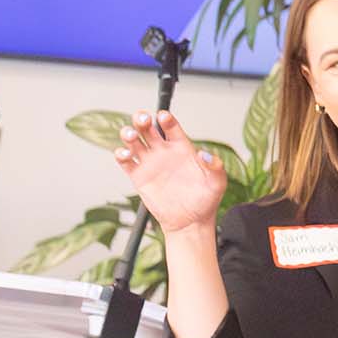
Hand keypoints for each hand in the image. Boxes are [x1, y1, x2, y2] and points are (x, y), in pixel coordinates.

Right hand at [112, 111, 226, 233]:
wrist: (191, 222)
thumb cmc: (205, 200)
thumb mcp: (217, 183)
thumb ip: (215, 167)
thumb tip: (205, 153)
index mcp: (181, 148)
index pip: (171, 127)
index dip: (166, 118)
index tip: (164, 116)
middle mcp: (163, 152)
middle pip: (148, 128)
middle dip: (142, 120)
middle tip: (143, 119)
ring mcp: (149, 163)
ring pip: (134, 141)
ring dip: (129, 134)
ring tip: (132, 135)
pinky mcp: (138, 176)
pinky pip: (125, 161)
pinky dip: (121, 155)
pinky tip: (125, 154)